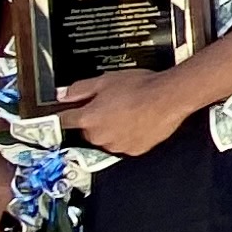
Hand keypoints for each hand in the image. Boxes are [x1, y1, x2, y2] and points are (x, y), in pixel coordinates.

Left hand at [57, 69, 200, 156]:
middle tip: (109, 105)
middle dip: (94, 119)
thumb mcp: (104, 80)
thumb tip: (63, 94)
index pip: (64, 121)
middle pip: (87, 130)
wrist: (168, 98)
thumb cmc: (139, 87)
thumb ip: (79, 89)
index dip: (65, 115)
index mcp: (88, 119)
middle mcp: (99, 136)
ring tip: (127, 112)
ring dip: (111, 128)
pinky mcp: (134, 150)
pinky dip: (127, 135)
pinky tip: (137, 121)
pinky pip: (124, 144)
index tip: (64, 115)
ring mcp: (117, 146)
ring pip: (106, 138)